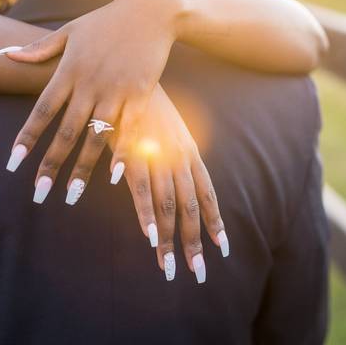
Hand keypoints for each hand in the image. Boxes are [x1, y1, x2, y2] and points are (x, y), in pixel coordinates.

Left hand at [0, 0, 178, 200]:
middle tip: (39, 193)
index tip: (13, 163)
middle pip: (67, 131)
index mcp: (68, 69)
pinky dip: (122, 153)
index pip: (42, 111)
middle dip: (51, 164)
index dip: (27, 137)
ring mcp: (117, 90)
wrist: (150, 11)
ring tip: (72, 195)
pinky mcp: (141, 94)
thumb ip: (38, 49)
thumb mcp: (69, 32)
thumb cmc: (106, 21)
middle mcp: (90, 83)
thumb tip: (3, 54)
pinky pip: (129, 130)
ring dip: (83, 168)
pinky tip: (115, 177)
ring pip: (96, 137)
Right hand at [111, 84, 228, 282]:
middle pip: (190, 208)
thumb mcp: (168, 128)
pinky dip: (145, 214)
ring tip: (167, 268)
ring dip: (167, 240)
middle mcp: (178, 157)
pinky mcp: (132, 152)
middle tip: (197, 274)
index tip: (221, 248)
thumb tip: (180, 174)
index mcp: (189, 153)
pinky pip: (141, 190)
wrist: (125, 72)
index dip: (214, 222)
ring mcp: (156, 155)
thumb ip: (175, 153)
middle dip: (193, 243)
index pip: (207, 194)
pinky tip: (148, 236)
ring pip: (167, 206)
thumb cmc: (144, 102)